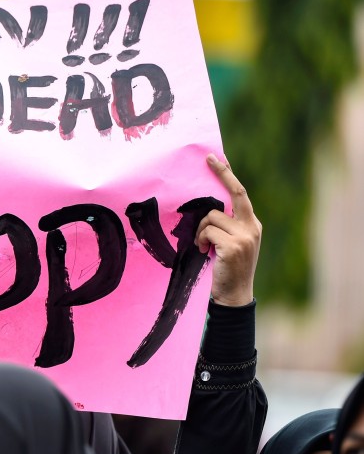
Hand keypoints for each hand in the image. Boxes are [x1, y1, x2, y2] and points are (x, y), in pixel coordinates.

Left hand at [196, 155, 261, 306]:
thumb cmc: (226, 268)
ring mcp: (245, 236)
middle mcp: (252, 227)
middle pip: (233, 194)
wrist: (234, 295)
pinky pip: (207, 231)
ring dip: (201, 230)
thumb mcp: (231, 243)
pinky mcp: (233, 246)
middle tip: (208, 159)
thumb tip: (207, 208)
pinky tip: (204, 251)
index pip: (240, 194)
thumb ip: (226, 226)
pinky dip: (201, 240)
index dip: (227, 175)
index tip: (216, 159)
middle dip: (221, 174)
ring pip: (212, 217)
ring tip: (202, 245)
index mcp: (252, 224)